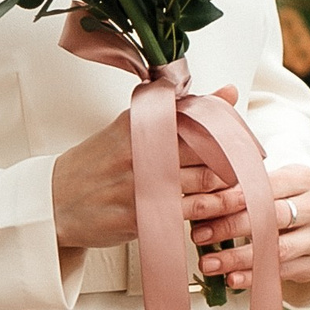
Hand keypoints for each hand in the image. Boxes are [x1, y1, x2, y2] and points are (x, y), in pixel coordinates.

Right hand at [53, 86, 241, 250]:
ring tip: (240, 193)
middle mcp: (139, 150)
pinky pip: (186, 215)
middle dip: (236, 164)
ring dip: (228, 192)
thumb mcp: (133, 128)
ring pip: (202, 185)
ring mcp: (137, 185)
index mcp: (139, 123)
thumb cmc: (99, 164)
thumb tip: (230, 92)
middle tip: (254, 171)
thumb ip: (181, 112)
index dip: (232, 134)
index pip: (200, 121)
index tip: (250, 145)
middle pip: (207, 153)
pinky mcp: (137, 217)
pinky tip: (216, 216)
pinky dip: (208, 216)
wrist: (55, 201)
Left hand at [189, 159, 309, 294]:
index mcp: (305, 178)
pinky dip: (254, 277)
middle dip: (230, 228)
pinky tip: (231, 278)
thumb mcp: (264, 182)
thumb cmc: (278, 195)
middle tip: (199, 235)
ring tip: (209, 263)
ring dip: (238, 259)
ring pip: (277, 250)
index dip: (229, 199)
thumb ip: (238, 188)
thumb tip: (197, 200)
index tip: (200, 209)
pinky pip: (282, 273)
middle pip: (271, 218)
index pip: (264, 187)